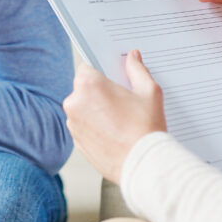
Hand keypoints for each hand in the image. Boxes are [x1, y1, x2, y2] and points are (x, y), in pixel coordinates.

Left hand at [63, 51, 166, 184]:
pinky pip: (84, 126)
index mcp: (88, 85)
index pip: (88, 67)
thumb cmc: (146, 128)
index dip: (101, 71)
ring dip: (96, 110)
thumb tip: (133, 57)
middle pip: (84, 88)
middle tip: (122, 100)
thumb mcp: (149, 92)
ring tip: (120, 119)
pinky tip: (114, 132)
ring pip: (83, 108)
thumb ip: (137, 70)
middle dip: (100, 91)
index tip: (113, 77)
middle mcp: (74, 102)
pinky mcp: (76, 142)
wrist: (143, 165)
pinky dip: (95, 127)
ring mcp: (73, 124)